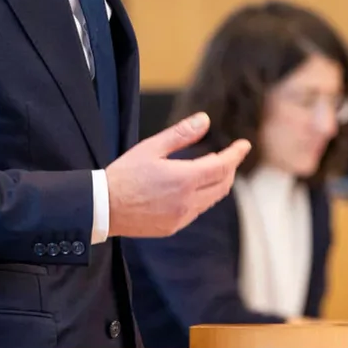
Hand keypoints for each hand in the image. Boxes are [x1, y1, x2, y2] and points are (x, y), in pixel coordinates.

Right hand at [105, 112, 250, 237]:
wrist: (102, 207)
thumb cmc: (124, 175)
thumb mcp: (151, 148)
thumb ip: (181, 134)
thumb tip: (205, 119)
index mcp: (184, 179)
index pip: (222, 166)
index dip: (236, 154)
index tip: (244, 144)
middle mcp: (187, 202)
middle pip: (223, 184)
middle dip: (230, 168)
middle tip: (230, 155)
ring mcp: (181, 217)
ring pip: (212, 199)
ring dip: (218, 183)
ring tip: (213, 168)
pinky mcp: (173, 227)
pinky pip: (197, 211)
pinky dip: (203, 197)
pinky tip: (193, 188)